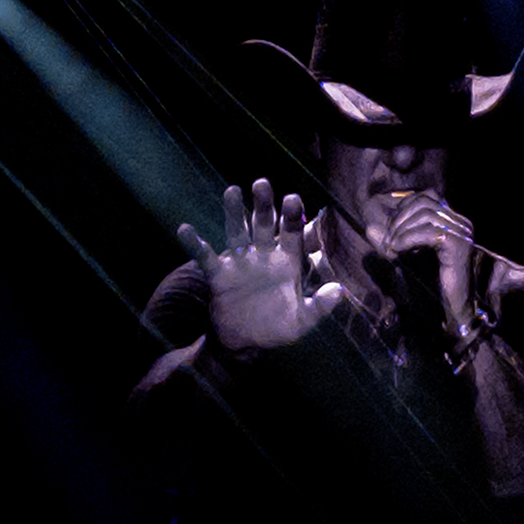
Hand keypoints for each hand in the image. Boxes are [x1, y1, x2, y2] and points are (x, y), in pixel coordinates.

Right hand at [179, 179, 341, 357]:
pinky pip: (205, 256)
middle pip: (264, 225)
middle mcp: (264, 256)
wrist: (245, 340)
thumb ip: (320, 306)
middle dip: (263, 206)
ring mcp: (240, 262)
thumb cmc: (277, 326)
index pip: (291, 234)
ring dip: (233, 213)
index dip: (292, 217)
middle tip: (262, 183)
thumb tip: (339, 289)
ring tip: (232, 190)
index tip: (293, 198)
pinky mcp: (218, 274)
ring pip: (237, 232)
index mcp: (287, 262)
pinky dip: (195, 244)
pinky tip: (185, 229)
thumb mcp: (303, 321)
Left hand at [372, 190, 476, 330]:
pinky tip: (397, 250)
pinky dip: (407, 239)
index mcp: (455, 221)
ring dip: (402, 228)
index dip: (405, 206)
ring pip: (426, 214)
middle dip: (401, 217)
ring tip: (392, 245)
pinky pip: (428, 233)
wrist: (455, 307)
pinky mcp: (458, 245)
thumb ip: (393, 240)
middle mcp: (462, 223)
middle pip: (425, 202)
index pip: (429, 196)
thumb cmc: (434, 284)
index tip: (392, 227)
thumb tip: (369, 228)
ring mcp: (463, 233)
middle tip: (389, 237)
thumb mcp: (411, 255)